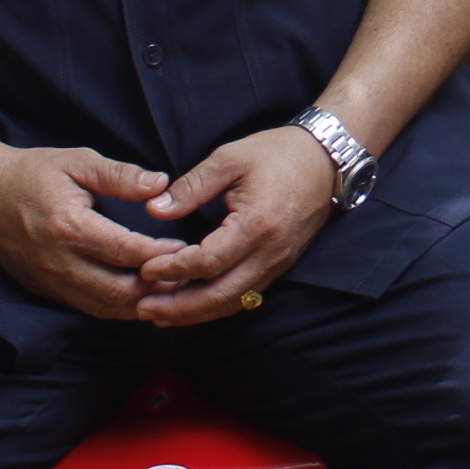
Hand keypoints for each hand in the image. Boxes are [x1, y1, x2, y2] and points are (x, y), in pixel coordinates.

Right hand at [0, 143, 177, 319]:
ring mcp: (48, 281)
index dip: (161, 254)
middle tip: (187, 274)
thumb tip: (160, 184)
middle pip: (118, 291)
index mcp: (68, 227)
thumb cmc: (31, 173)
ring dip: (141, 304)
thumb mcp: (77, 162)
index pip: (126, 251)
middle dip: (157, 287)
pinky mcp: (43, 291)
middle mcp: (57, 262)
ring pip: (104, 307)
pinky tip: (141, 298)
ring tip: (171, 289)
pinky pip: (86, 308)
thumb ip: (120, 175)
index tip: (187, 247)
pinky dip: (117, 308)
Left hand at [128, 124, 338, 325]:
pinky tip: (192, 305)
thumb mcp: (230, 158)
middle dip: (179, 306)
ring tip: (160, 314)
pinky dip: (216, 306)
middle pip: (220, 295)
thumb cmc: (278, 153)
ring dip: (195, 313)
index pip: (208, 261)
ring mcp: (279, 263)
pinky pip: (245, 296)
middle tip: (143, 308)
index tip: (145, 268)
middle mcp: (271, 252)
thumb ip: (191, 186)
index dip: (174, 269)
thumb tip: (155, 209)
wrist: (326, 159)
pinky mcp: (280, 265)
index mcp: (258, 224)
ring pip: (233, 302)